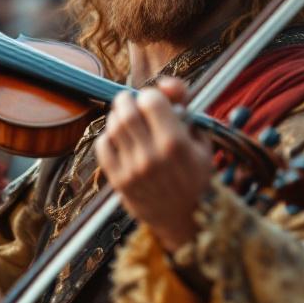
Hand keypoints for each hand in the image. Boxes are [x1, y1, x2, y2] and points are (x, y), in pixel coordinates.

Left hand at [97, 77, 213, 252]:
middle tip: (133, 103)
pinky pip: (102, 146)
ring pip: (113, 126)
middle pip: (126, 111)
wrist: (188, 220)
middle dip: (128, 100)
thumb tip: (166, 83)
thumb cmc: (196, 174)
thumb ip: (185, 105)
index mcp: (176, 144)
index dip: (151, 95)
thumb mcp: (201, 138)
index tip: (154, 102)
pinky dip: (108, 136)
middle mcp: (152, 156)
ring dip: (118, 116)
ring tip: (128, 121)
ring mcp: (133, 170)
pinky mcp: (119, 182)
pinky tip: (120, 139)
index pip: (150, 100)